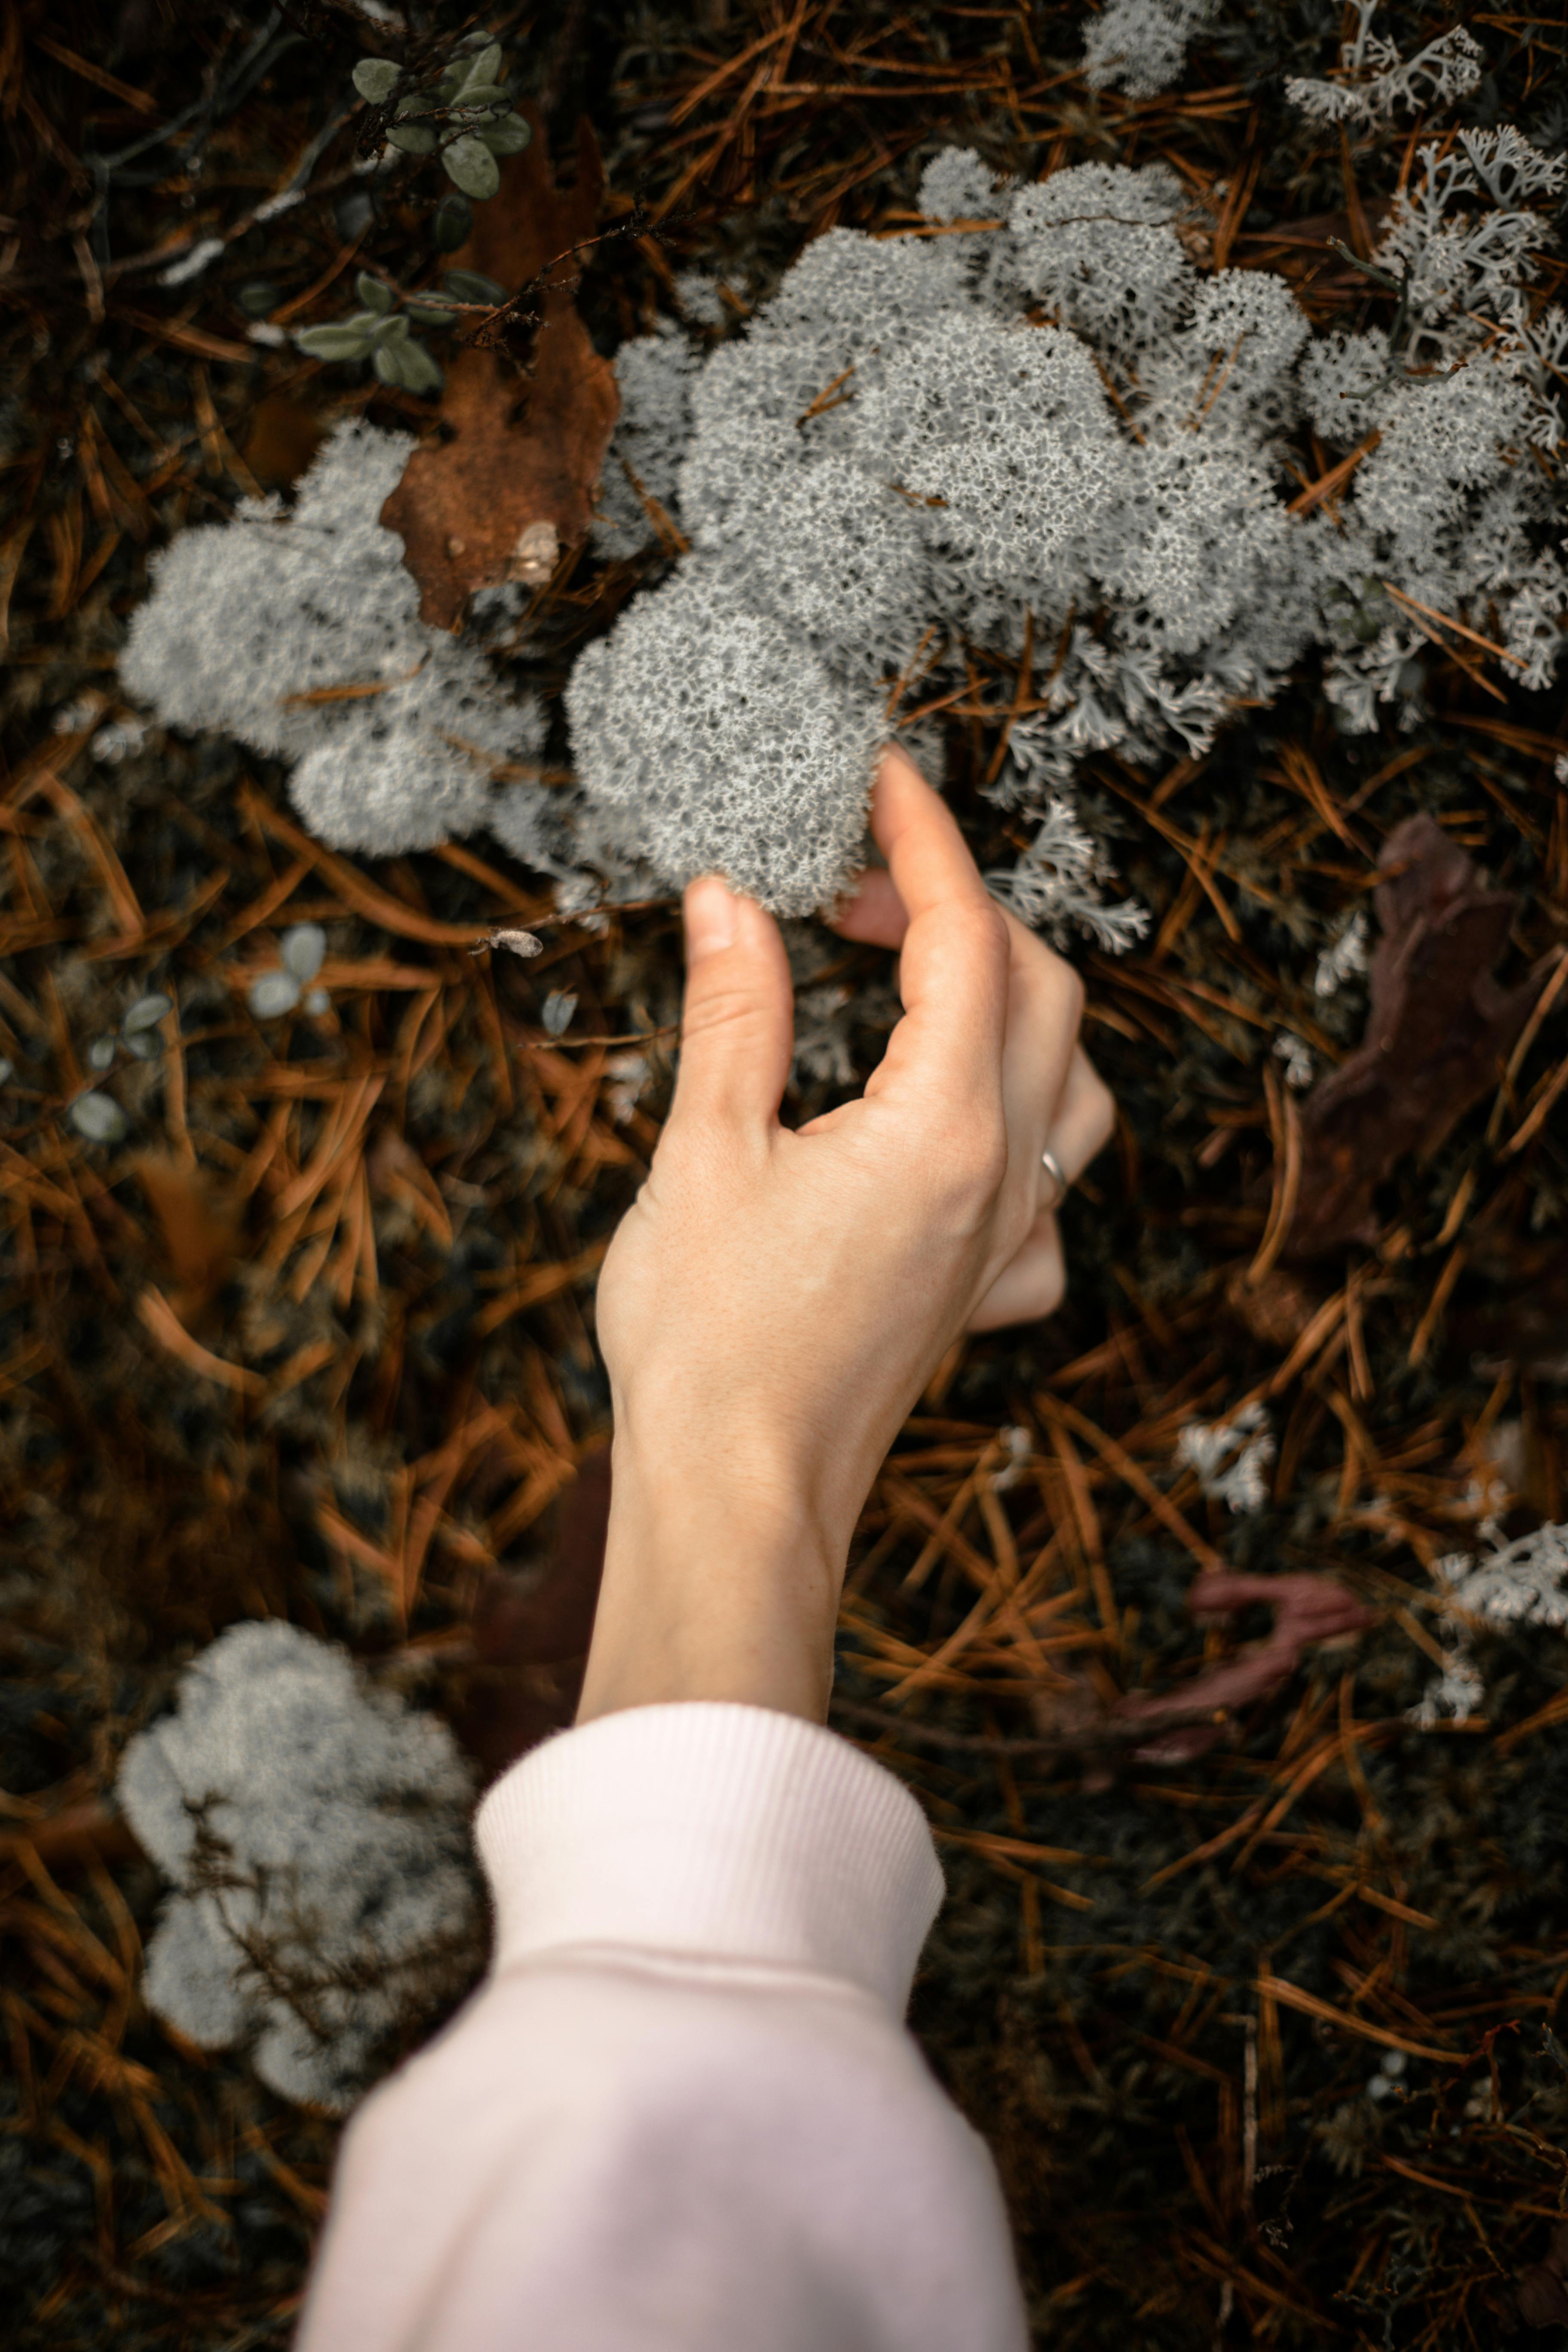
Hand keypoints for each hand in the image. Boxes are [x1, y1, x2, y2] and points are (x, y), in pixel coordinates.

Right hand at [576, 747, 1114, 1725]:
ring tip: (920, 990)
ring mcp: (1003, 1245)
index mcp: (939, 1128)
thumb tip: (731, 899)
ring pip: (1074, 1089)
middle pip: (1042, 993)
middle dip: (962, 911)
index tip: (884, 780)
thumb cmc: (706, 1341)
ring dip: (1018, 1010)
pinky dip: (1023, 1142)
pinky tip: (952, 1146)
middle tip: (852, 894)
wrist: (736, 1498)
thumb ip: (735, 1014)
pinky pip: (1052, 1202)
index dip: (925, 842)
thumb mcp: (704, 1153)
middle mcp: (1000, 1180)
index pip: (965, 936)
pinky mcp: (982, 1300)